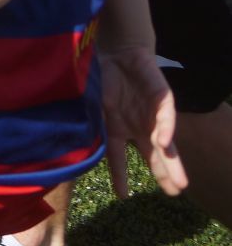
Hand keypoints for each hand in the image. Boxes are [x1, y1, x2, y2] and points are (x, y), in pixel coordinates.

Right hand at [99, 46, 186, 197]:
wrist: (116, 49)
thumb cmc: (99, 75)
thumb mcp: (90, 105)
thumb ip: (86, 123)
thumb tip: (64, 141)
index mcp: (118, 127)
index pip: (120, 156)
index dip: (120, 175)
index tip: (123, 196)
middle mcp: (137, 124)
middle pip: (153, 154)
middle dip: (164, 173)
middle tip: (174, 193)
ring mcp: (150, 113)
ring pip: (165, 142)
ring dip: (172, 161)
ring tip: (180, 183)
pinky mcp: (161, 97)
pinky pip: (166, 115)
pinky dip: (166, 128)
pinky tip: (164, 143)